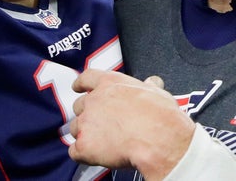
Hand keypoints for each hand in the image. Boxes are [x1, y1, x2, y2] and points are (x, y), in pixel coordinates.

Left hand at [69, 69, 194, 180]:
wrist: (158, 139)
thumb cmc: (160, 117)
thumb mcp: (157, 92)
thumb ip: (149, 86)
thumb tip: (152, 83)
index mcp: (110, 84)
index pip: (87, 78)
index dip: (81, 84)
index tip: (78, 87)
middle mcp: (94, 100)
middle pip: (78, 105)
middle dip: (86, 114)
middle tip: (99, 123)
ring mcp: (86, 123)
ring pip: (75, 128)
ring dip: (85, 135)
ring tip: (101, 143)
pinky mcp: (84, 146)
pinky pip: (75, 151)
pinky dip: (83, 155)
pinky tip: (96, 156)